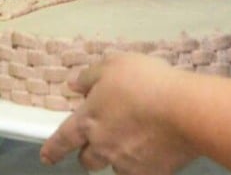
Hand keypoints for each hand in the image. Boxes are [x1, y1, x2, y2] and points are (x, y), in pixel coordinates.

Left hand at [40, 53, 197, 174]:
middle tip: (104, 141)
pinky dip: (144, 164)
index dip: (53, 149)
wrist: (184, 110)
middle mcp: (102, 147)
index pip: (62, 139)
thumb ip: (89, 76)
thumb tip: (72, 85)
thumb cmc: (145, 81)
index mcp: (88, 121)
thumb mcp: (114, 65)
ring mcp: (125, 164)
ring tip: (138, 140)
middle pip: (87, 160)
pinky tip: (157, 151)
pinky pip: (141, 172)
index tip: (46, 157)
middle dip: (90, 153)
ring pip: (114, 166)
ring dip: (119, 157)